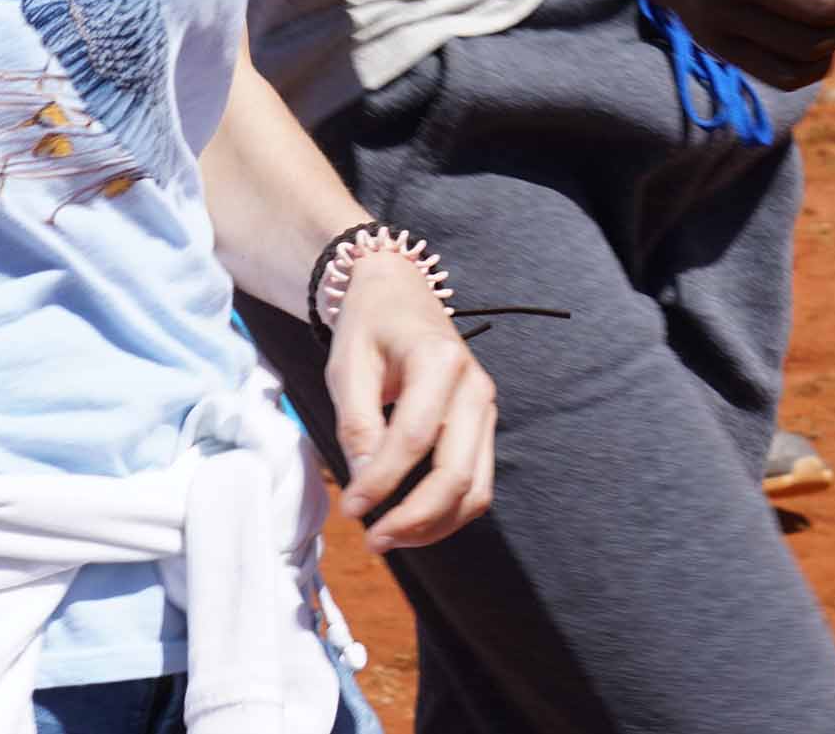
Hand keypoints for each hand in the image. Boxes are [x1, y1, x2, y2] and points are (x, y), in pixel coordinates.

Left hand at [324, 251, 497, 550]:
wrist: (400, 294)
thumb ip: (357, 424)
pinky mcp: (484, 426)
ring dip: (435, 525)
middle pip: (456, 473)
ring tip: (390, 538)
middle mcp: (475, 387)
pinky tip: (412, 521)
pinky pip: (477, 483)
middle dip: (414, 518)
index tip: (349, 507)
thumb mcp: (348, 365)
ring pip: (475, 489)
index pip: (414, 437)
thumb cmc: (370, 326)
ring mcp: (487, 408)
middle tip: (372, 540)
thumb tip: (364, 482)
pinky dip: (448, 512)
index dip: (382, 480)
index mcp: (439, 360)